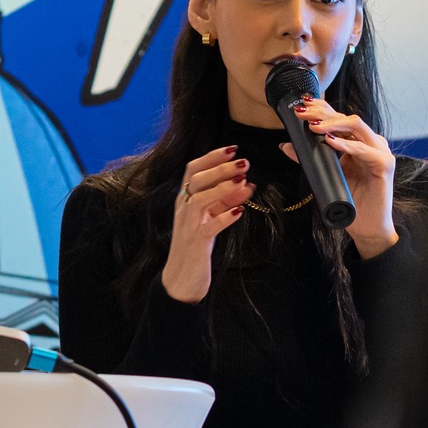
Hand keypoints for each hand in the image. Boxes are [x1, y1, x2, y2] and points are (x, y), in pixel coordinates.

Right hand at [162, 146, 250, 302]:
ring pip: (200, 199)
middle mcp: (183, 208)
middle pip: (197, 179)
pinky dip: (225, 217)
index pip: (193, 169)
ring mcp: (188, 225)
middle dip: (221, 168)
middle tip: (244, 162)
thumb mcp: (209, 217)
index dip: (212, 156)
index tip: (233, 148)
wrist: (181, 279)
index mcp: (185, 199)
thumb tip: (246, 183)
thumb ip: (224, 200)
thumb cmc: (196, 245)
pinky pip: (209, 227)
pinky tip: (240, 211)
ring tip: (244, 181)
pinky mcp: (196, 243)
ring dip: (223, 188)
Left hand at [286, 98, 397, 258]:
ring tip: (313, 126)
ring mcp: (379, 151)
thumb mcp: (326, 174)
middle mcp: (371, 141)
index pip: (339, 117)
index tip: (301, 106)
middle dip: (322, 113)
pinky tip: (331, 142)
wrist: (367, 227)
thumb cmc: (350, 200)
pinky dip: (347, 144)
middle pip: (346, 117)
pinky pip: (364, 150)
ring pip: (356, 126)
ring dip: (332, 124)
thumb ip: (310, 158)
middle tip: (302, 114)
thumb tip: (286, 145)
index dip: (321, 108)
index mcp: (358, 141)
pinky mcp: (384, 164)